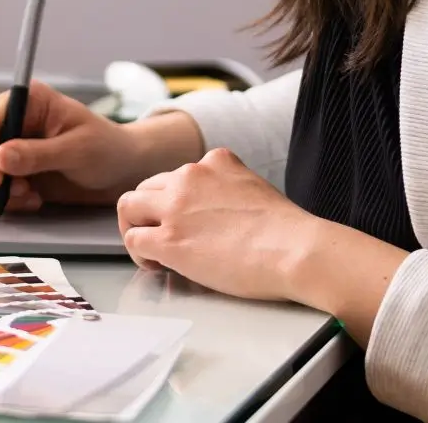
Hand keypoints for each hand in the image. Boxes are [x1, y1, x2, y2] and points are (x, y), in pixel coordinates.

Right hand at [0, 81, 143, 213]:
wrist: (120, 171)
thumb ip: (38, 154)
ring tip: (29, 197)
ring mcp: (10, 145)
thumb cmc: (106, 149)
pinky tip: (33, 201)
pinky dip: (6, 199)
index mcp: (28, 102)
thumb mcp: (77, 151)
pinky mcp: (13, 170)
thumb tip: (0, 157)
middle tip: (13, 192)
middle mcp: (13, 120)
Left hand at [116, 147, 318, 300]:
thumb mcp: (255, 188)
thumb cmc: (288, 232)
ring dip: (136, 227)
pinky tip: (158, 265)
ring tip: (152, 249)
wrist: (297, 251)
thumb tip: (217, 212)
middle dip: (151, 212)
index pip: (177, 175)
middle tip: (162, 235)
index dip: (176, 200)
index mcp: (214, 163)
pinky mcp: (169, 240)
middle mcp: (190, 177)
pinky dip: (139, 253)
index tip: (185, 219)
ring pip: (129, 206)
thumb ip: (227, 190)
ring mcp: (175, 207)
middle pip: (147, 188)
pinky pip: (133, 239)